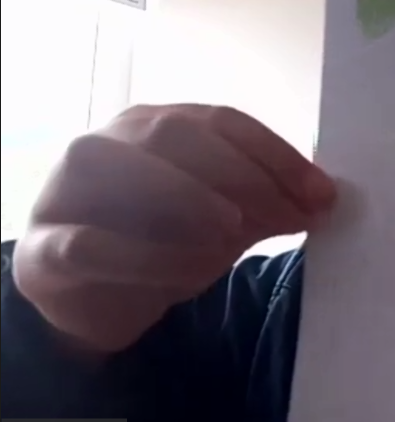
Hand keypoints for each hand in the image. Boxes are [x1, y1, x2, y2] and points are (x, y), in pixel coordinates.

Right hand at [12, 105, 335, 351]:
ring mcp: (68, 190)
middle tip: (289, 215)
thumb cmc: (166, 243)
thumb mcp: (227, 221)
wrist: (97, 300)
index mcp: (159, 126)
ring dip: (188, 199)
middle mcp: (110, 142)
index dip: (276, 154)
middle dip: (243, 174)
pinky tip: (191, 273)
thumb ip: (269, 205)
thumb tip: (324, 199)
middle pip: (176, 134)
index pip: (223, 121)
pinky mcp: (44, 250)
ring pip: (122, 170)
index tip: (322, 194)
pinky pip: (90, 243)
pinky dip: (145, 256)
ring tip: (235, 233)